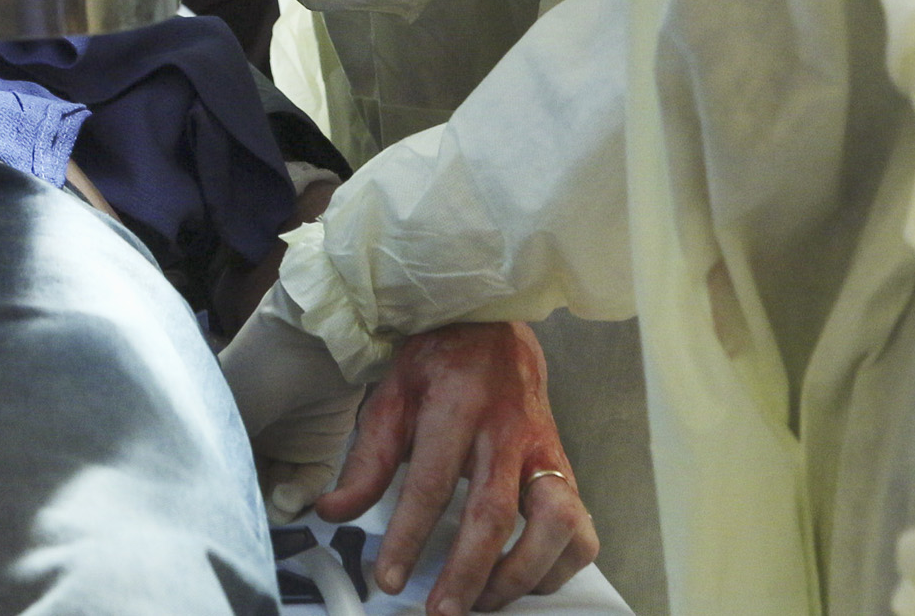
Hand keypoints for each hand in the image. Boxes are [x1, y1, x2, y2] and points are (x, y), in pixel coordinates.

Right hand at [214, 281, 368, 522]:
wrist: (317, 339)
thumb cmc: (260, 367)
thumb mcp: (228, 407)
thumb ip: (219, 452)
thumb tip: (202, 492)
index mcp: (226, 417)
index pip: (223, 462)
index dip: (224, 487)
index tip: (224, 508)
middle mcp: (256, 431)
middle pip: (252, 479)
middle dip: (253, 502)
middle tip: (252, 514)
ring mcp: (290, 439)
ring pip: (282, 487)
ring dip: (279, 504)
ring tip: (276, 505)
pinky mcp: (324, 444)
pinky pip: (314, 482)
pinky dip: (304, 496)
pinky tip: (294, 498)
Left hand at [319, 322, 595, 615]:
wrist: (492, 327)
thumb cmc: (439, 363)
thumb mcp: (392, 394)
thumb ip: (367, 458)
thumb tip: (333, 511)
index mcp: (456, 405)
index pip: (431, 483)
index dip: (409, 537)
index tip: (388, 578)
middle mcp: (507, 431)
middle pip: (494, 513)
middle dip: (468, 573)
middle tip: (442, 610)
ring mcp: (544, 451)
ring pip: (555, 523)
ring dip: (520, 574)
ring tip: (483, 600)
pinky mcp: (565, 469)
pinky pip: (581, 529)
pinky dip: (559, 565)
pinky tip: (526, 578)